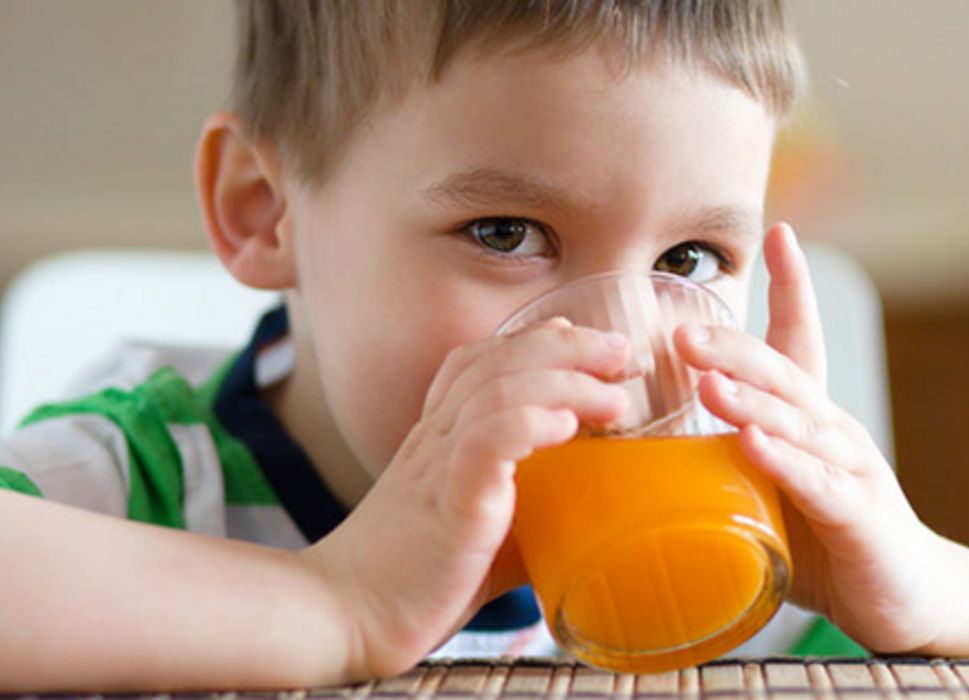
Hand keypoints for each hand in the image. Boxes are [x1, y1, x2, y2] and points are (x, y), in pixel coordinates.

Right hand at [302, 319, 631, 677]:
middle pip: (498, 359)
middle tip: (623, 354)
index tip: (590, 343)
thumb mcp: (482, 532)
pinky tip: (567, 427)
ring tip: (615, 399)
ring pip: (498, 390)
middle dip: (568, 347)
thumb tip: (589, 522)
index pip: (479, 361)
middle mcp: (435, 437)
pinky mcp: (447, 502)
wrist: (346, 615)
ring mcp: (438, 464)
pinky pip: (485, 442)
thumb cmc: (414, 580)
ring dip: (564, 383)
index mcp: (438, 438)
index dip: (535, 340)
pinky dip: (530, 423)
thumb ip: (527, 514)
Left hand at [674, 223, 952, 652]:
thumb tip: (632, 449)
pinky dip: (785, 465)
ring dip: (750, 401)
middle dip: (734, 349)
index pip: (802, 342)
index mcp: (810, 420)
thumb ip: (718, 463)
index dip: (792, 288)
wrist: (911, 598)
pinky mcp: (861, 519)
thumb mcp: (767, 489)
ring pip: (799, 425)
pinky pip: (818, 486)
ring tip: (707, 381)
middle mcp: (833, 433)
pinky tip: (753, 446)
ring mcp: (852, 472)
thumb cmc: (825, 540)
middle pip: (785, 376)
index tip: (778, 233)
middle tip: (682, 331)